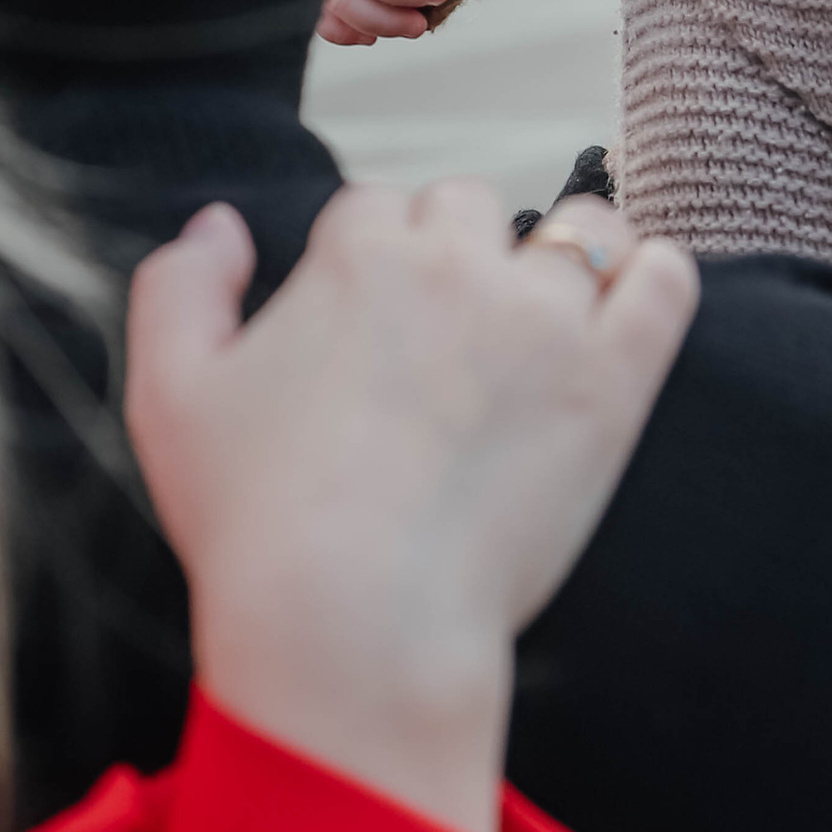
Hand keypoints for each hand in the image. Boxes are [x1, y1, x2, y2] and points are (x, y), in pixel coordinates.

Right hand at [125, 183, 696, 831]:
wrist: (354, 624)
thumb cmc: (256, 523)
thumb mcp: (168, 394)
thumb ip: (179, 286)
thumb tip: (219, 223)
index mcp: (358, 255)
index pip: (376, 208)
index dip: (370, 262)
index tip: (371, 327)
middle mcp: (458, 263)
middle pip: (471, 207)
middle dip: (457, 256)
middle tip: (445, 344)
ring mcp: (546, 318)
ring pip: (578, 231)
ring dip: (562, 260)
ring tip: (543, 326)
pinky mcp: (613, 381)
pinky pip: (663, 281)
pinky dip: (653, 278)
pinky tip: (627, 313)